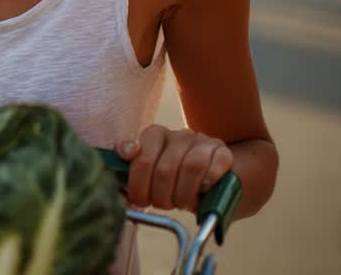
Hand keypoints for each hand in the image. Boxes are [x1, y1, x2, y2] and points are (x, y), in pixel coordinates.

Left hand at [119, 125, 233, 211]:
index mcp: (155, 137)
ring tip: (182, 203)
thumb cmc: (176, 182)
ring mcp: (202, 141)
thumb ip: (134, 178)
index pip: (141, 155)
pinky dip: (207, 184)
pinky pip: (215, 166)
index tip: (139, 199)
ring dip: (184, 194)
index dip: (137, 181)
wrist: (214, 182)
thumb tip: (118, 191)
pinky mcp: (222, 152)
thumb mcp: (152, 179)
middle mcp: (178, 135)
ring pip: (191, 166)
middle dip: (161, 195)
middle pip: (165, 168)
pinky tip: (202, 192)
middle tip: (162, 205)